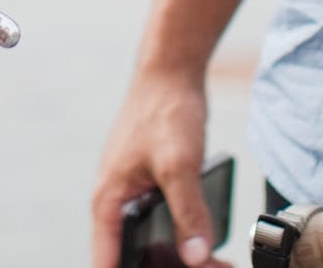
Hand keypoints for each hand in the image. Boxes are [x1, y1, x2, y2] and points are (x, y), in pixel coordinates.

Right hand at [92, 66, 216, 267]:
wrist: (171, 73)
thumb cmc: (164, 110)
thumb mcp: (179, 165)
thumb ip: (187, 212)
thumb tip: (195, 256)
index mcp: (109, 201)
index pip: (106, 261)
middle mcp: (116, 201)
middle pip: (133, 255)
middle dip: (165, 267)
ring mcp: (134, 193)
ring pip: (151, 242)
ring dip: (181, 257)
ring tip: (216, 262)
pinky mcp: (152, 187)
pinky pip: (164, 225)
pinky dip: (185, 239)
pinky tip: (209, 244)